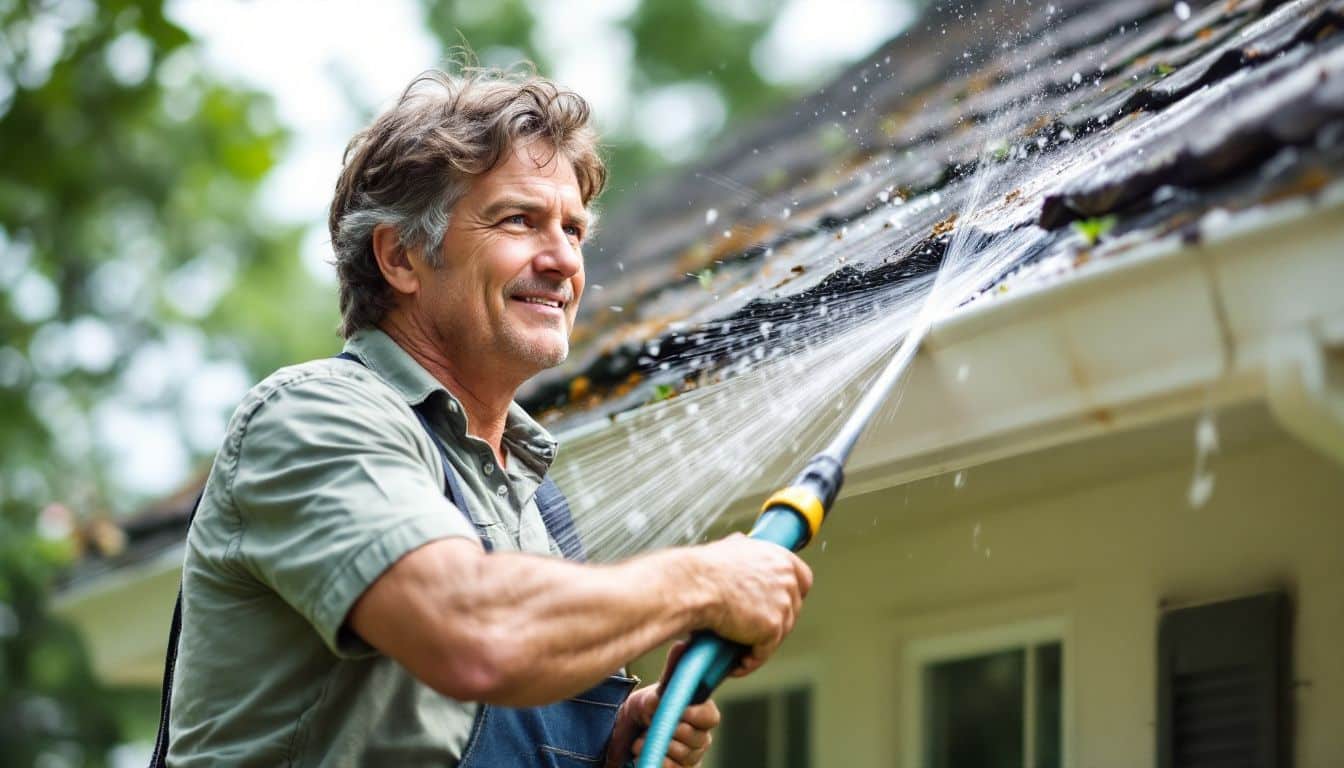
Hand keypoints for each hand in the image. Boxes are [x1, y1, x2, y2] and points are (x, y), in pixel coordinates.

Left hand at [605, 643, 719, 767]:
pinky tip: (643, 750)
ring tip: (642, 736)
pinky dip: (657, 760)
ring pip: (683, 754)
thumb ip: (672, 671)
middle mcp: (700, 736)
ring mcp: (691, 756)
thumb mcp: (657, 687)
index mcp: (701, 713)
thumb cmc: (649, 707)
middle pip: (697, 738)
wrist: (629, 732)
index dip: (695, 715)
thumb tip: (682, 646)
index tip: (678, 709)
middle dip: (673, 729)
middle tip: (654, 722)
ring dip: (659, 744)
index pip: (711, 717)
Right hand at [692, 533, 812, 674]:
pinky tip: (736, 665)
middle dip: (773, 622)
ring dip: (760, 645)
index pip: (803, 578)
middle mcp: (787, 579)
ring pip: (779, 634)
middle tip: (750, 632)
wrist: (694, 586)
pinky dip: (750, 661)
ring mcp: (782, 604)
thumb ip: (742, 547)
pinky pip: (764, 652)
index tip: (781, 604)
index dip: (793, 594)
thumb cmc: (704, 569)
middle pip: (792, 609)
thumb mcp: (729, 547)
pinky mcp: (772, 627)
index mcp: (780, 558)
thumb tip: (739, 542)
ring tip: (739, 653)